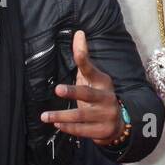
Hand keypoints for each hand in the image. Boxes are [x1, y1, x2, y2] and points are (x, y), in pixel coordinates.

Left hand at [43, 30, 122, 144]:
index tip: (78, 47)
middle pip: (88, 94)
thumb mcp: (92, 78)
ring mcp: (105, 115)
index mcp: (102, 82)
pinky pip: (82, 130)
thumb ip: (83, 58)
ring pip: (81, 115)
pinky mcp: (102, 131)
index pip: (91, 69)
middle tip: (57, 89)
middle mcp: (106, 97)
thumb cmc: (99, 96)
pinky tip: (57, 125)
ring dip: (62, 116)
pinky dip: (69, 128)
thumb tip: (79, 33)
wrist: (119, 123)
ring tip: (45, 116)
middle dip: (73, 91)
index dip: (83, 58)